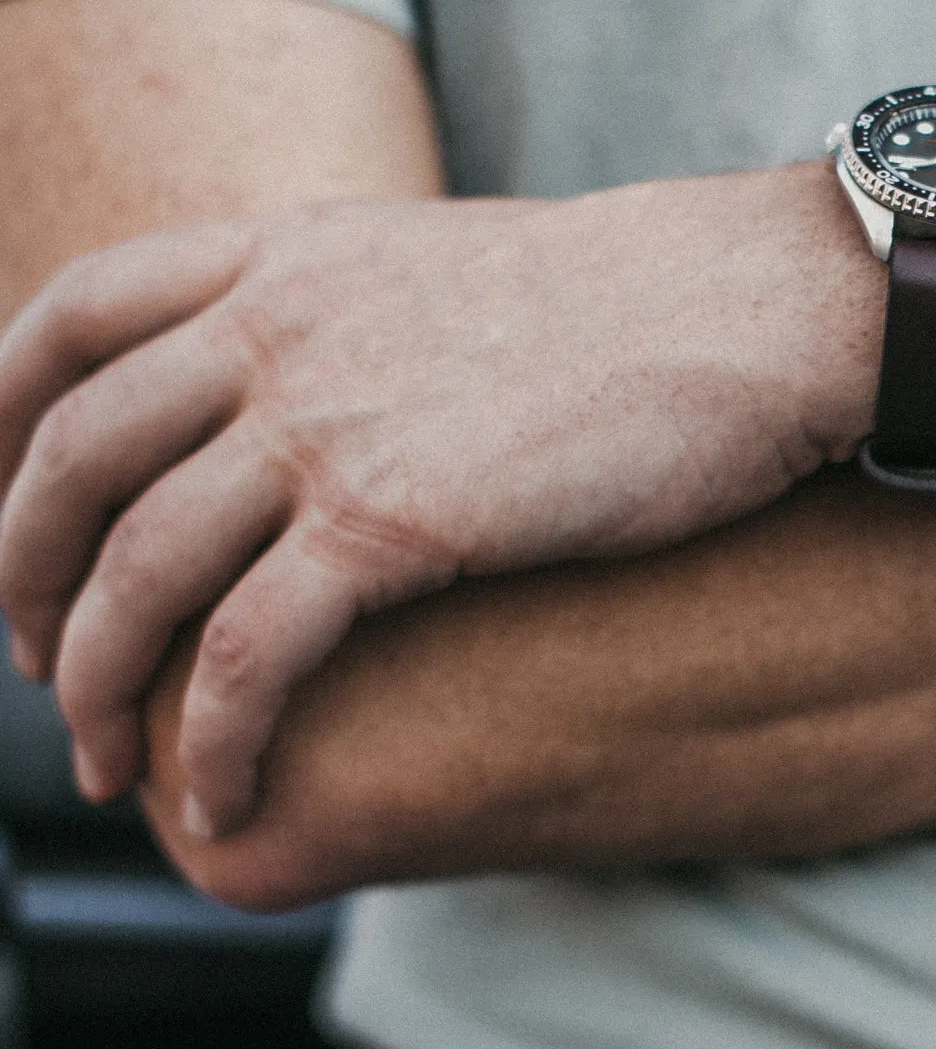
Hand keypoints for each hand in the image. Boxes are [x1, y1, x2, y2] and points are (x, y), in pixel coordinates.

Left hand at [0, 162, 874, 834]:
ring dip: (97, 688)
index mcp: (279, 255)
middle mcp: (273, 326)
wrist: (750, 310)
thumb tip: (325, 388)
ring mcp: (323, 421)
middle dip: (24, 584)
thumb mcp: (448, 270)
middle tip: (40, 673)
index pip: (67, 317)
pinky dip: (211, 736)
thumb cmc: (640, 309)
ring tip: (105, 769)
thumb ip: (347, 314)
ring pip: (137, 571)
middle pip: (71, 461)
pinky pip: (245, 652)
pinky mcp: (393, 520)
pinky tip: (218, 793)